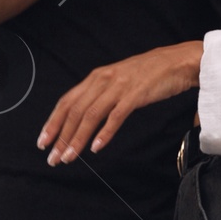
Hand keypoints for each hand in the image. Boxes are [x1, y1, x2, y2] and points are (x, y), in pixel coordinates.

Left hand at [37, 42, 203, 161]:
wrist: (177, 62)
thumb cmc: (149, 74)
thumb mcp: (118, 81)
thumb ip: (101, 96)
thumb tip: (84, 117)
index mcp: (96, 78)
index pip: (67, 102)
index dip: (52, 122)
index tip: (43, 142)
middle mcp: (103, 80)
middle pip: (74, 111)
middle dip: (60, 136)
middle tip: (53, 157)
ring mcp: (118, 87)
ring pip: (90, 116)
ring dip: (77, 139)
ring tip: (70, 157)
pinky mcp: (135, 94)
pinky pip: (115, 116)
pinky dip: (104, 133)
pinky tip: (97, 147)